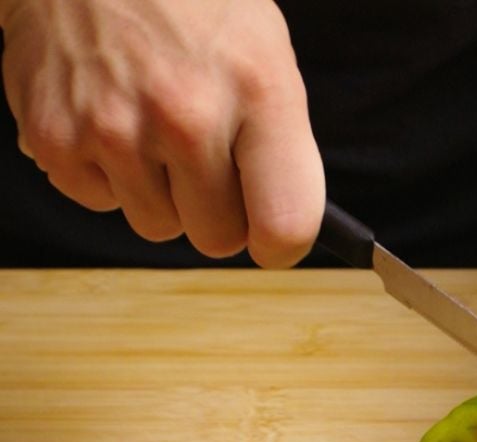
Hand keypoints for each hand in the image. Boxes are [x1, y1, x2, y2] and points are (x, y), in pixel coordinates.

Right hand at [0, 0, 323, 265]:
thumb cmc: (190, 2)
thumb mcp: (265, 54)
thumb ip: (279, 146)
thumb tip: (280, 230)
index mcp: (257, 92)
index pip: (285, 225)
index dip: (280, 246)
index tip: (270, 239)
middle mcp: (186, 114)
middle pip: (218, 238)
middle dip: (216, 211)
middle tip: (203, 157)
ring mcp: (114, 128)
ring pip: (158, 226)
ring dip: (160, 193)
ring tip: (152, 125)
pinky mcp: (55, 138)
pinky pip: (101, 202)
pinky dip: (107, 174)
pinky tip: (109, 116)